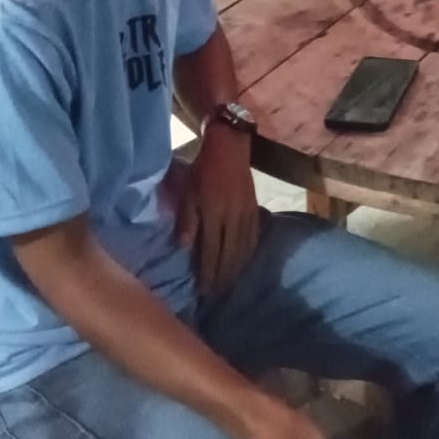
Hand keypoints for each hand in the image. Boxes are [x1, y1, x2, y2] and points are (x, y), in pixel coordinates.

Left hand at [174, 126, 259, 295]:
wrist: (230, 144)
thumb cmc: (203, 167)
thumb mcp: (187, 191)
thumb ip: (187, 219)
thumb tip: (184, 247)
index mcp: (215, 212)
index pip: (212, 250)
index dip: (208, 273)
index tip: (204, 291)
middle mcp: (233, 216)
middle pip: (230, 253)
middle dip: (223, 276)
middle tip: (217, 294)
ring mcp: (247, 212)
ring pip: (244, 247)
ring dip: (237, 267)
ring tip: (230, 283)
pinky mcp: (254, 207)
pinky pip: (254, 235)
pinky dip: (249, 251)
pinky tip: (245, 260)